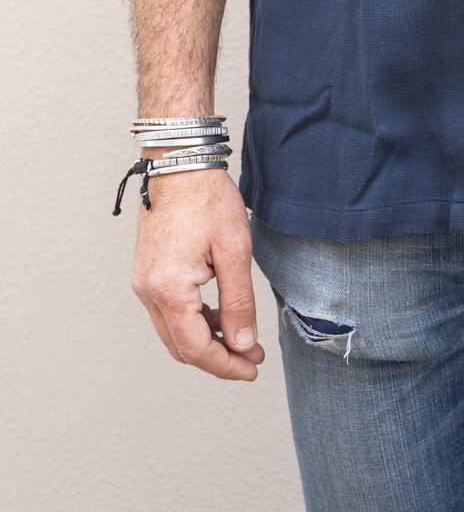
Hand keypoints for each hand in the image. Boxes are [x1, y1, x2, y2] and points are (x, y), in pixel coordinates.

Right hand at [131, 167, 264, 379]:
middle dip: (218, 357)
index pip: (195, 349)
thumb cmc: (207, 197)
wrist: (179, 162)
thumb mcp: (234, 249)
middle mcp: (147, 291)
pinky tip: (219, 314)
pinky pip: (168, 311)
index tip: (252, 369)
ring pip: (173, 331)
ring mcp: (143, 282)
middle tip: (251, 356)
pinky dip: (193, 320)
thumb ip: (238, 302)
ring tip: (241, 336)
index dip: (225, 366)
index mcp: (168, 289)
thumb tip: (241, 342)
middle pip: (180, 346)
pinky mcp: (146, 272)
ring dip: (206, 339)